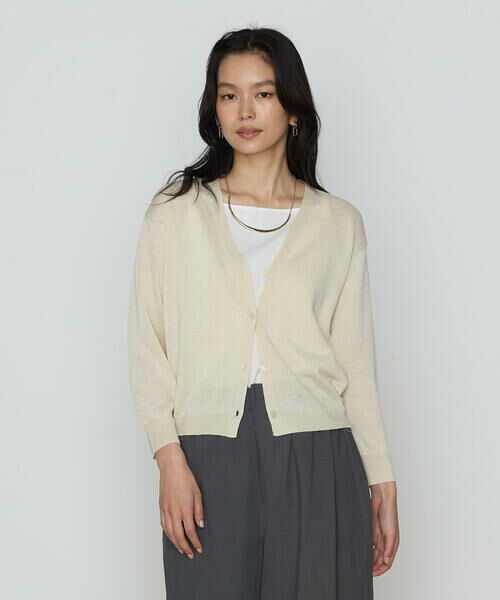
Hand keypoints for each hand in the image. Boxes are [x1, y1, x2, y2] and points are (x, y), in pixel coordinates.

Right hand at [155, 442, 204, 558]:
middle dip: (185, 547)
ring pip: (169, 532)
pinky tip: (172, 536)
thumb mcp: (197, 493)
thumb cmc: (185, 478)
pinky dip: (168, 534)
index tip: (199, 548)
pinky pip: (163, 525)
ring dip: (175, 543)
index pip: (190, 531)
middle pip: (178, 535)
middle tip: (190, 554)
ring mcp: (166, 510)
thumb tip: (200, 525)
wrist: (171, 468)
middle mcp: (174, 512)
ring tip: (181, 549)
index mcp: (184, 508)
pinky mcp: (161, 507)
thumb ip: (199, 511)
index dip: (194, 542)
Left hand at [370, 481, 398, 575]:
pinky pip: (369, 544)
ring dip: (370, 560)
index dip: (381, 569)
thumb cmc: (390, 514)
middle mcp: (386, 542)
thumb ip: (389, 548)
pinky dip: (366, 550)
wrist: (381, 500)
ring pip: (374, 553)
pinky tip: (361, 553)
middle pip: (380, 559)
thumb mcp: (391, 533)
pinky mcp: (372, 532)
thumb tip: (387, 561)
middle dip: (374, 566)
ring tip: (362, 564)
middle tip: (366, 570)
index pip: (387, 562)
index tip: (373, 574)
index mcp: (392, 544)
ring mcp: (378, 537)